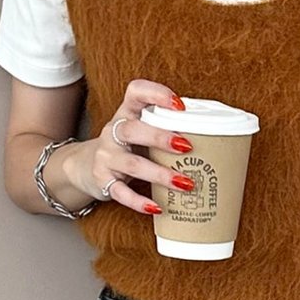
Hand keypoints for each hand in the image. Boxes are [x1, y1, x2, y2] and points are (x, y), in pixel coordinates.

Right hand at [54, 79, 197, 216]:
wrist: (85, 167)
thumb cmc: (127, 147)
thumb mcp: (140, 132)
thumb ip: (164, 130)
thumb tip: (214, 140)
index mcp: (126, 113)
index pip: (135, 92)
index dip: (156, 94)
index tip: (180, 105)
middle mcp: (113, 132)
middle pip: (132, 129)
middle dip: (160, 137)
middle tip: (187, 146)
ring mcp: (106, 157)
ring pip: (132, 164)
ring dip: (160, 174)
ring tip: (185, 183)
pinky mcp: (103, 181)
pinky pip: (121, 193)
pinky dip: (140, 202)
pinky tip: (157, 208)